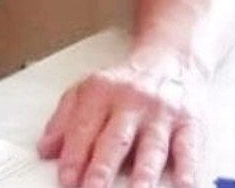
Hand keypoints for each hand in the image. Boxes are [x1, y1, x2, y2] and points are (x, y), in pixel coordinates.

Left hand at [36, 58, 208, 187]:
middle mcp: (132, 101)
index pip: (84, 128)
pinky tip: (183, 187)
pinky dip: (187, 170)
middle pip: (115, 139)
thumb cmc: (126, 84)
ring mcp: (162, 113)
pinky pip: (188, 149)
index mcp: (101, 93)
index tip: (66, 179)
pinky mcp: (190, 123)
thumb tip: (44, 149)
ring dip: (142, 175)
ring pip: (152, 148)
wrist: (171, 59)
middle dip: (102, 168)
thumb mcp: (89, 91)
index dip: (73, 155)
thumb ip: (65, 119)